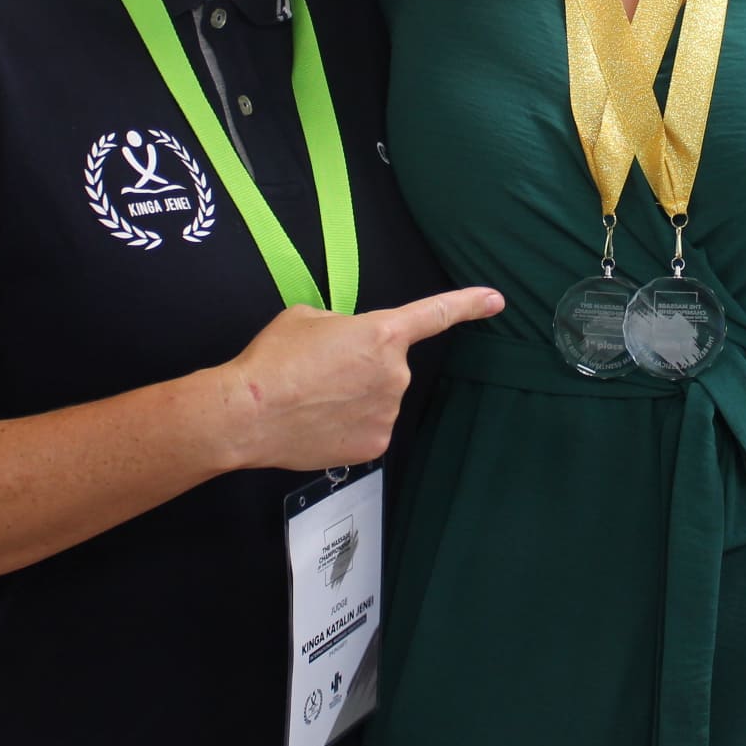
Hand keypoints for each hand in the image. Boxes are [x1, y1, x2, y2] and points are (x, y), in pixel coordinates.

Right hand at [219, 287, 503, 470]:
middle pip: (387, 364)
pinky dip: (347, 425)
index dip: (469, 304)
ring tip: (312, 397)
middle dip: (361, 365)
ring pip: (377, 398)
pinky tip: (319, 422)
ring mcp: (388, 413)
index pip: (436, 314)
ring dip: (353, 396)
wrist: (249, 413)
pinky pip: (368, 428)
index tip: (495, 301)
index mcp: (382, 333)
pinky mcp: (375, 445)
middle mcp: (395, 374)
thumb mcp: (308, 318)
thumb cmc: (274, 359)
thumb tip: (348, 342)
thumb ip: (343, 326)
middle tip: (319, 371)